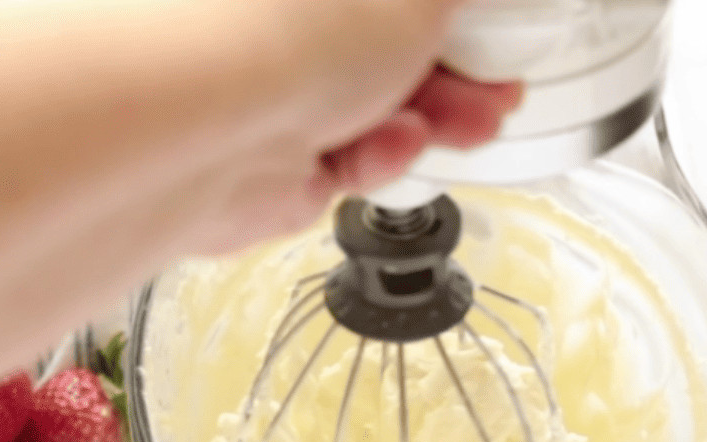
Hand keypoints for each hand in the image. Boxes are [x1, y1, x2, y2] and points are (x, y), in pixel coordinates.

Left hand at [164, 0, 521, 249]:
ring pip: (372, 107)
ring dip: (432, 116)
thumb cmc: (292, 25)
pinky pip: (346, 158)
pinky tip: (394, 144)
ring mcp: (269, 89)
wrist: (208, 131)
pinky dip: (380, 155)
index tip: (492, 27)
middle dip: (456, 69)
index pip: (392, 1)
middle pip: (386, 46)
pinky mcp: (270, 160)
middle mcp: (280, 25)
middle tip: (498, 84)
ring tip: (475, 121)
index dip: (447, 15)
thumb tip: (463, 6)